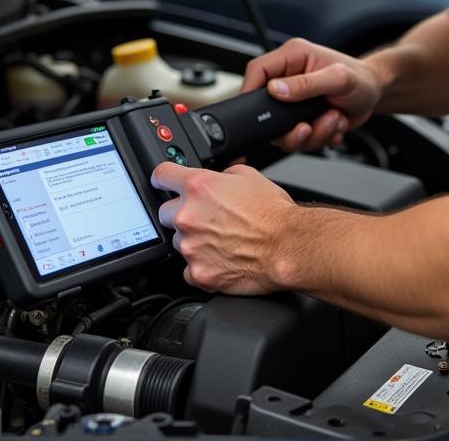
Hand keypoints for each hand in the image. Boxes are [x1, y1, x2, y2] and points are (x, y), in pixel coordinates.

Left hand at [152, 162, 294, 293]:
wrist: (288, 246)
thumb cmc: (273, 213)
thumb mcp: (248, 175)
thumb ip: (222, 175)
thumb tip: (216, 178)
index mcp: (198, 187)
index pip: (161, 175)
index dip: (163, 178)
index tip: (163, 182)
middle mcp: (189, 215)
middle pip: (165, 212)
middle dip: (182, 213)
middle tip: (207, 218)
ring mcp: (191, 246)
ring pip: (179, 242)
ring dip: (193, 240)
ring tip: (221, 240)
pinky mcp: (199, 273)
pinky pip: (189, 269)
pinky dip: (202, 265)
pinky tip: (221, 259)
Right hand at [241, 37, 382, 150]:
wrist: (375, 94)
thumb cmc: (361, 79)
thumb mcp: (337, 78)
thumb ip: (305, 84)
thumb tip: (275, 90)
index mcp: (293, 57)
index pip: (257, 70)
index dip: (250, 90)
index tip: (254, 111)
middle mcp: (290, 78)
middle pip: (266, 108)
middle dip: (289, 126)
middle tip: (309, 126)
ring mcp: (295, 101)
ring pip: (283, 131)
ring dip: (311, 133)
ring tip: (332, 120)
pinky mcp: (302, 118)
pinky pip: (299, 139)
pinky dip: (318, 138)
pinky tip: (333, 124)